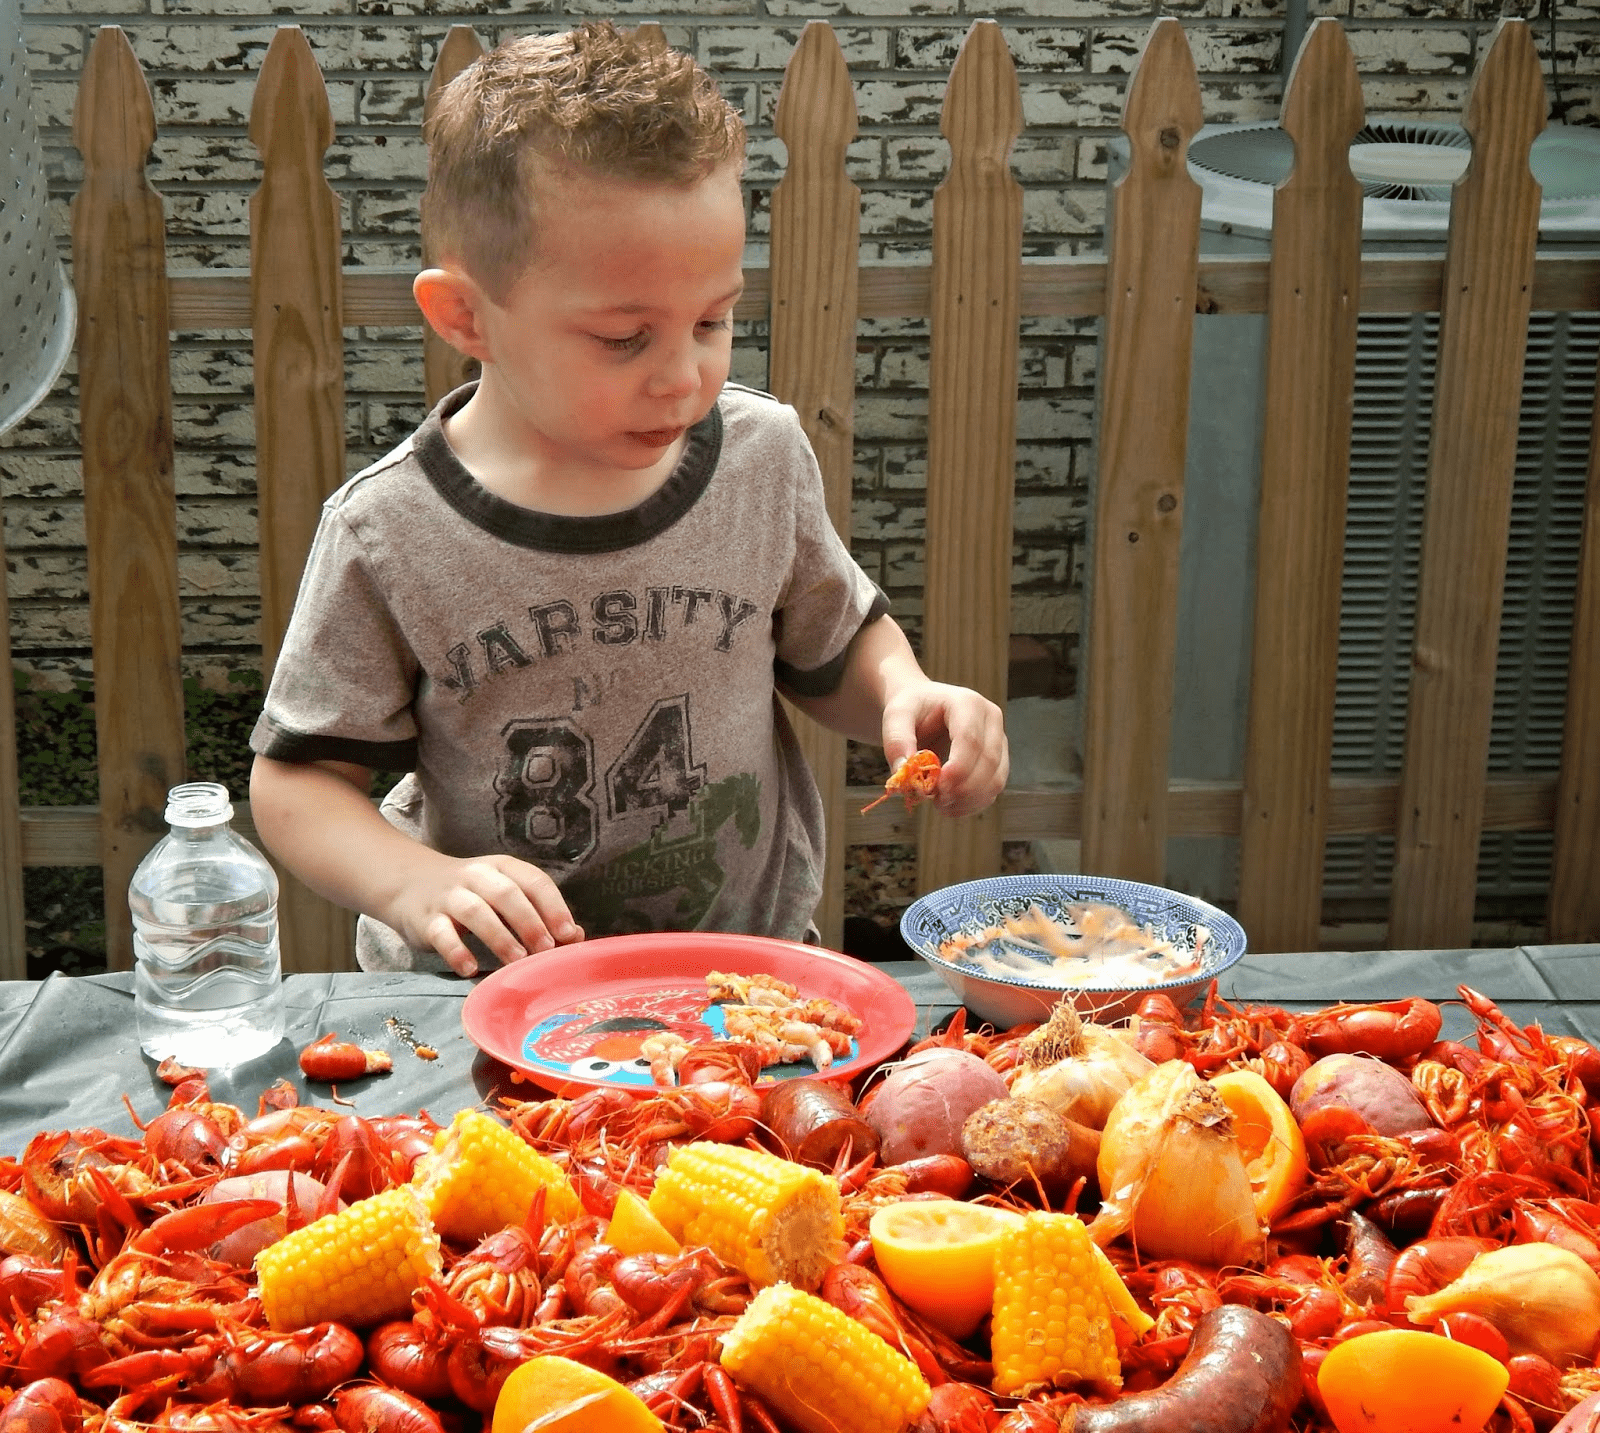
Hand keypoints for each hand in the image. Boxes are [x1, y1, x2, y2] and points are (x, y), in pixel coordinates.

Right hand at [385, 852, 582, 977]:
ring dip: (500, 937)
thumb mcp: (504, 895)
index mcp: (502, 868)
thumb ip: (537, 913)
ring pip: (476, 912)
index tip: (569, 934)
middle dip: (530, 922)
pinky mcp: (426, 919)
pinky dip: (457, 952)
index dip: (554, 906)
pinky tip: (471, 969)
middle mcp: (476, 876)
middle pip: (507, 894)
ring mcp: (449, 897)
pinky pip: (442, 934)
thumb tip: (575, 937)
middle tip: (546, 950)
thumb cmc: (472, 894)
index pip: (534, 881)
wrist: (410, 884)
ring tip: (517, 962)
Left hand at [881, 681, 1008, 817]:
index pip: (971, 740)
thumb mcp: (896, 716)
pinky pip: (992, 790)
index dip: (958, 769)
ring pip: (995, 780)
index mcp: (968, 703)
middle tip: (935, 800)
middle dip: (962, 789)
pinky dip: (971, 804)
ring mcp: (998, 741)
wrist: (923, 710)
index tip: (937, 788)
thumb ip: (897, 740)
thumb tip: (903, 772)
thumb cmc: (912, 710)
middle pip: (988, 762)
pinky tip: (949, 805)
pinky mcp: (998, 761)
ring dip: (968, 800)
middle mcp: (991, 720)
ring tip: (939, 803)